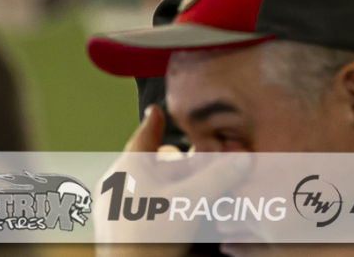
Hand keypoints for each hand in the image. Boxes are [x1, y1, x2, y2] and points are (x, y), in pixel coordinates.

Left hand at [96, 106, 250, 256]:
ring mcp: (112, 208)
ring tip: (194, 194)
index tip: (155, 111)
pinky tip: (178, 217)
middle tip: (200, 166)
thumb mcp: (189, 204)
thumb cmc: (148, 241)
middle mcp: (116, 184)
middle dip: (178, 166)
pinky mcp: (115, 228)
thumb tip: (241, 161)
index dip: (154, 123)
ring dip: (171, 188)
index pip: (143, 136)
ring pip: (148, 188)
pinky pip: (140, 207)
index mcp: (128, 169)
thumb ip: (216, 179)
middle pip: (153, 166)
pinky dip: (160, 205)